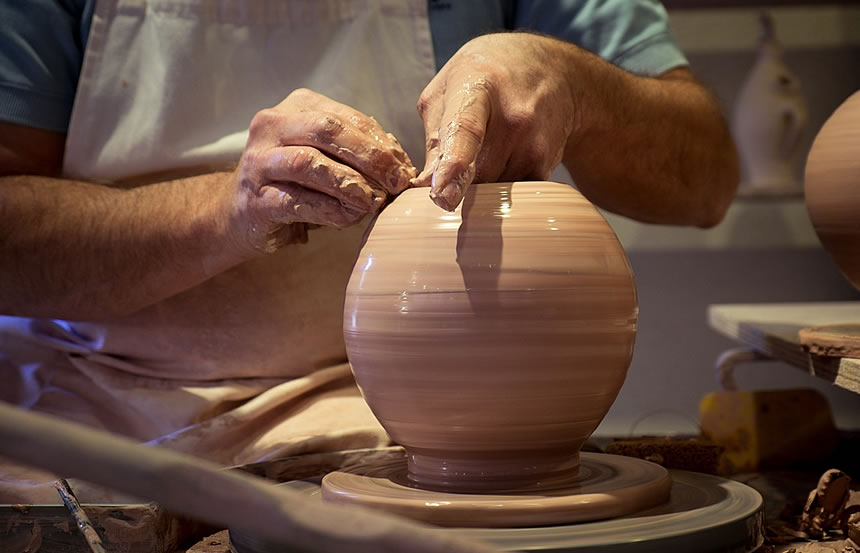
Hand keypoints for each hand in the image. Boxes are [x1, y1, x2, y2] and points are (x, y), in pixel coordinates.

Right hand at [231, 88, 415, 251]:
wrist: (241, 215)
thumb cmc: (295, 183)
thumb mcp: (328, 159)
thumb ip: (358, 155)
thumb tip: (400, 165)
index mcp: (297, 107)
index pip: (347, 118)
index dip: (381, 143)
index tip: (404, 169)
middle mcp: (272, 125)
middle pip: (328, 131)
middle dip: (369, 157)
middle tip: (395, 182)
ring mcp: (259, 161)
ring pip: (309, 163)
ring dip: (349, 183)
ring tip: (373, 201)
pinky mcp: (254, 197)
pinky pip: (296, 201)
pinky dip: (328, 209)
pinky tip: (349, 217)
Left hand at [414, 33, 577, 210]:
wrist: (552, 68)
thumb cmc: (490, 76)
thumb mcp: (449, 87)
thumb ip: (433, 137)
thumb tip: (425, 186)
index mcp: (479, 87)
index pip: (465, 130)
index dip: (452, 165)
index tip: (442, 195)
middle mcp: (514, 117)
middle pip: (475, 175)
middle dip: (461, 178)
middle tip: (461, 154)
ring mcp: (535, 142)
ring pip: (494, 190)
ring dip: (484, 181)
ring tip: (491, 145)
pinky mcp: (547, 164)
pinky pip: (513, 193)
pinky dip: (504, 184)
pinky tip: (508, 153)